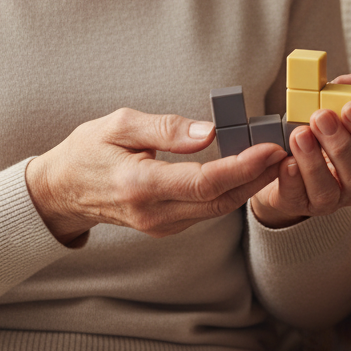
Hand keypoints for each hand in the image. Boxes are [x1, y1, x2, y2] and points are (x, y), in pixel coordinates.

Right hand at [25, 108, 286, 242]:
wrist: (61, 191)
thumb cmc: (87, 150)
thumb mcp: (120, 124)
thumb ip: (165, 128)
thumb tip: (209, 131)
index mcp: (142, 186)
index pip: (206, 181)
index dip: (244, 166)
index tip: (271, 147)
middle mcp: (155, 214)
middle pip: (221, 200)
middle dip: (259, 177)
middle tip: (288, 150)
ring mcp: (162, 225)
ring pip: (218, 209)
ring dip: (250, 185)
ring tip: (277, 156)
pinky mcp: (167, 226)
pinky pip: (208, 210)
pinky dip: (233, 191)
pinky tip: (250, 170)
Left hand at [249, 73, 350, 228]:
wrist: (287, 164)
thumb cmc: (318, 133)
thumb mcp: (332, 109)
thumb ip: (346, 93)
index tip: (350, 107)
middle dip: (340, 143)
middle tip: (321, 116)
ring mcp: (331, 200)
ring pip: (329, 190)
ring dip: (314, 161)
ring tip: (300, 134)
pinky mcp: (302, 206)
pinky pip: (299, 198)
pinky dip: (292, 180)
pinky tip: (286, 161)